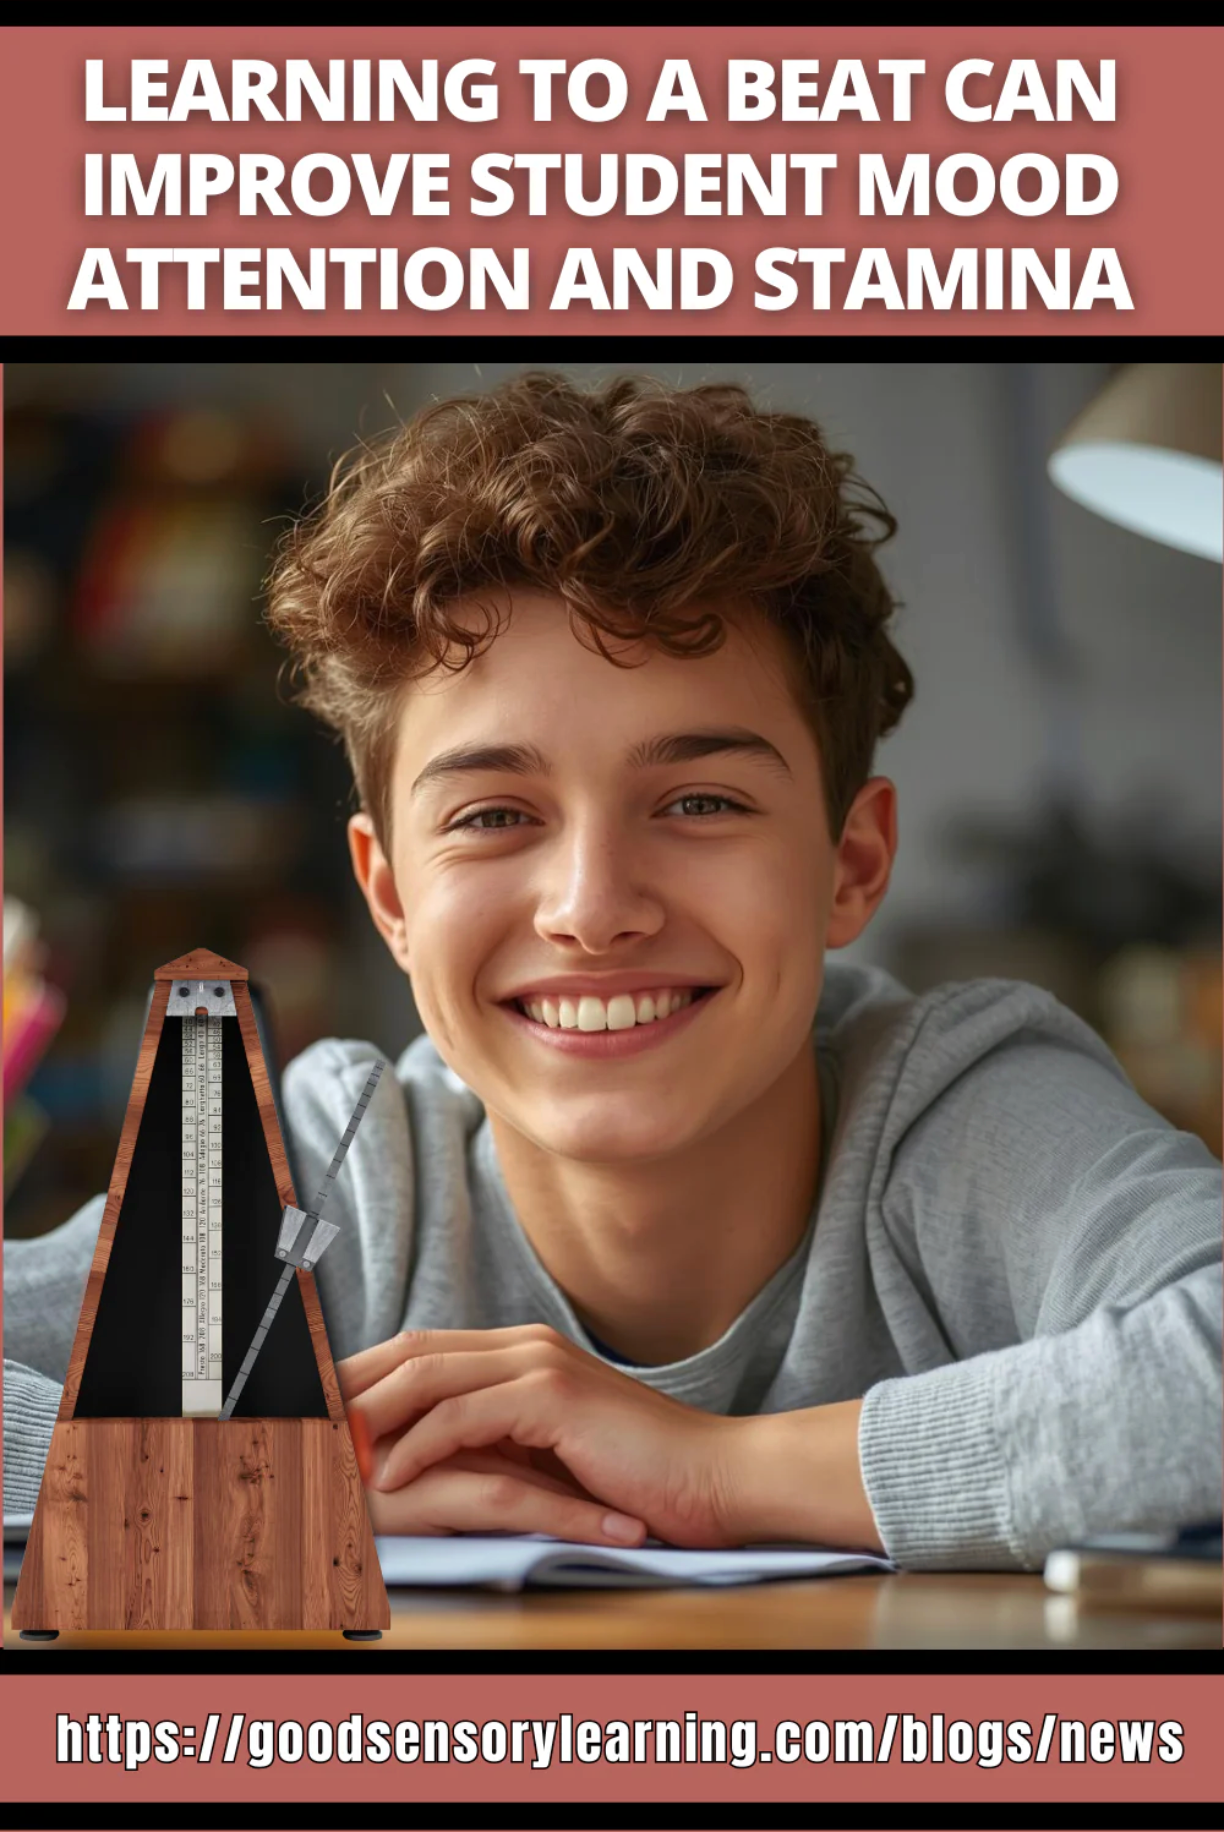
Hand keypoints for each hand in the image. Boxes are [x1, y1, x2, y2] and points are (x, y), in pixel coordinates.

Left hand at [339, 1324, 750, 1547]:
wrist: (716, 1478)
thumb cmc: (640, 1479)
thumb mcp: (553, 1455)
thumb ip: (499, 1442)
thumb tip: (428, 1462)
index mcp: (522, 1352)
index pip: (421, 1349)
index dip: (363, 1376)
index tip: (317, 1413)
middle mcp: (524, 1344)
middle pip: (409, 1350)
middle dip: (349, 1387)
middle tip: (302, 1427)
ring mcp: (539, 1363)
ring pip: (426, 1375)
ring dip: (370, 1417)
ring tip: (329, 1455)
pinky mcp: (553, 1396)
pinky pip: (462, 1416)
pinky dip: (417, 1447)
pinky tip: (390, 1478)